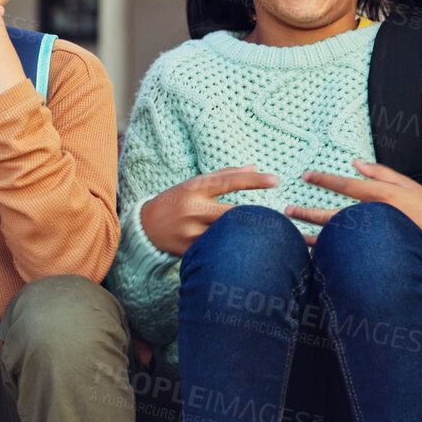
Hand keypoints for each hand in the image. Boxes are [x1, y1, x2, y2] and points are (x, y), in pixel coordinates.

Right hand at [140, 166, 280, 256]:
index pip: (228, 181)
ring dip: (245, 236)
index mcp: (195, 188)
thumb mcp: (195, 184)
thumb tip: (255, 167)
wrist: (145, 227)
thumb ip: (224, 176)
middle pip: (233, 213)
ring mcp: (190, 232)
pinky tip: (243, 254)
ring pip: (227, 234)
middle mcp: (193, 209)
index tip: (276, 180)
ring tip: (265, 238)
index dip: (253, 181)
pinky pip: (216, 250)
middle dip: (256, 217)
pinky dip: (230, 250)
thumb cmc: (176, 201)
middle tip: (277, 220)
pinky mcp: (188, 251)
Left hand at [289, 159, 421, 257]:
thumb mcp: (408, 184)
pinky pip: (346, 257)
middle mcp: (372, 218)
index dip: (323, 179)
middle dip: (307, 213)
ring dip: (311, 238)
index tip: (305, 176)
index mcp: (380, 197)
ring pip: (335, 240)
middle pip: (332, 216)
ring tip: (293, 237)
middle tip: (288, 211)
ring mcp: (373, 240)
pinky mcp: (375, 256)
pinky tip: (314, 257)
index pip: (345, 186)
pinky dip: (329, 257)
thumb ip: (380, 173)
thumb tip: (355, 162)